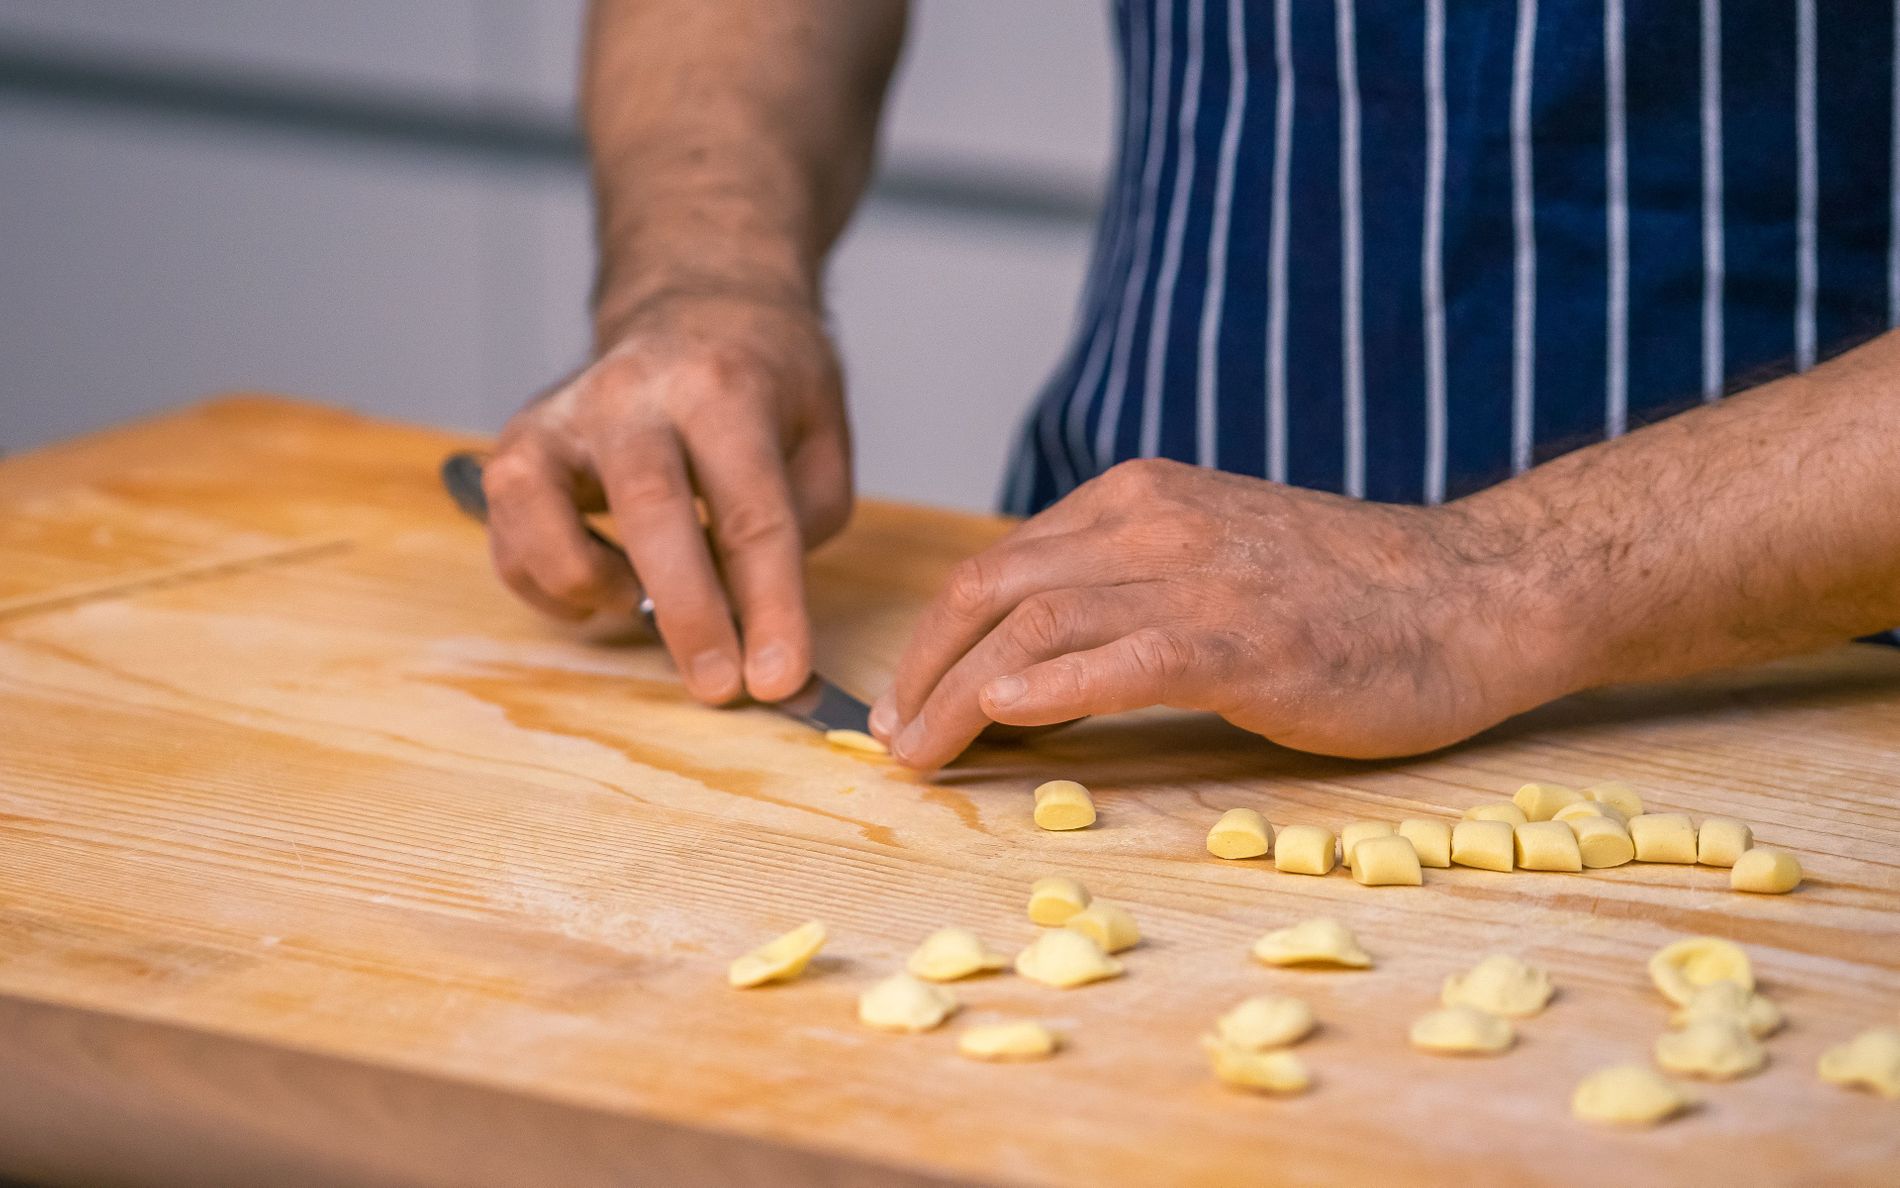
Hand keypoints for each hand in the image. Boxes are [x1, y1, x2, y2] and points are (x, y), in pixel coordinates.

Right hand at [482, 287, 850, 703]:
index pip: (751, 511)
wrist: (695, 304)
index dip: (770, 605)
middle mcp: (632, 395)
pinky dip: (553, 586)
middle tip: (719, 688)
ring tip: (640, 603)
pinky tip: (607, 579)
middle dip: (688, 615)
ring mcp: (562, 419)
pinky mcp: (517, 448)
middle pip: (651, 513)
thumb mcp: (819, 435)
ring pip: (544, 520)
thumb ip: (800, 522)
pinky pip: (513, 540)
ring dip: (595, 589)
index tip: (782, 679)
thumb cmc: (762, 381)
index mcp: (723, 388)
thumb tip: (759, 622)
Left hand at [869, 459, 1570, 765]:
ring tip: (921, 750)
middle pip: (993, 585)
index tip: (906, 697)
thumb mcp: (1217, 557)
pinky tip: (1003, 716)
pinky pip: (1123, 656)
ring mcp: (1200, 577)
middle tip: (889, 735)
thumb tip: (1035, 652)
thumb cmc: (1348, 594)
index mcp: (1140, 500)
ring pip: (1036, 619)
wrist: (1476, 592)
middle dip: (923, 664)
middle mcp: (1155, 524)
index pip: (1003, 562)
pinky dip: (1049, 685)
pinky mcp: (1246, 640)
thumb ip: (1130, 583)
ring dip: (959, 690)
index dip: (937, 634)